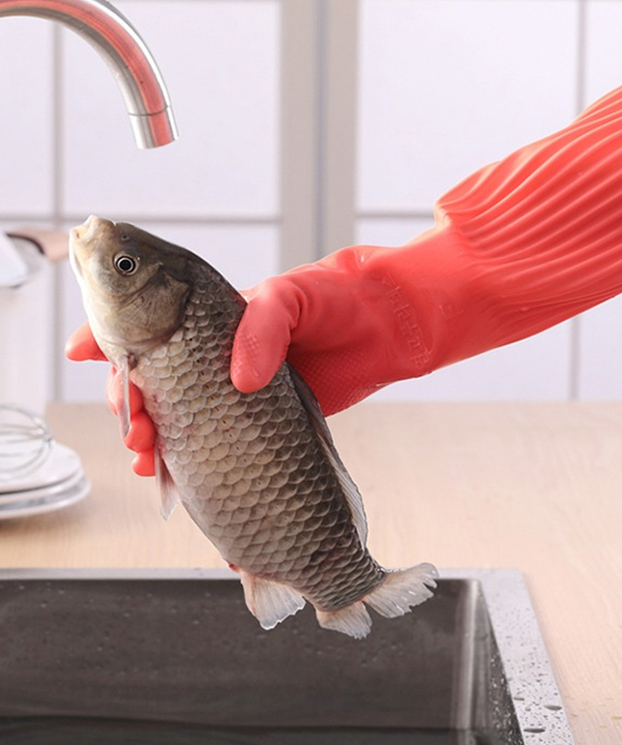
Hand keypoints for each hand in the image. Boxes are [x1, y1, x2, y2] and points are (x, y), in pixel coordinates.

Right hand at [66, 221, 481, 476]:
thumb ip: (263, 326)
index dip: (110, 337)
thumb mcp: (295, 294)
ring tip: (145, 459)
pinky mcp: (264, 421)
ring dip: (151, 438)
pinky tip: (170, 477)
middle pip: (153, 381)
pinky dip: (188, 461)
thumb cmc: (340, 297)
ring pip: (177, 418)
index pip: (148, 326)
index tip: (83, 352)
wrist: (389, 326)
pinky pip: (216, 443)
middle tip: (133, 427)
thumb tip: (239, 379)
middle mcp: (219, 357)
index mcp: (214, 319)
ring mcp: (239, 392)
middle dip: (129, 403)